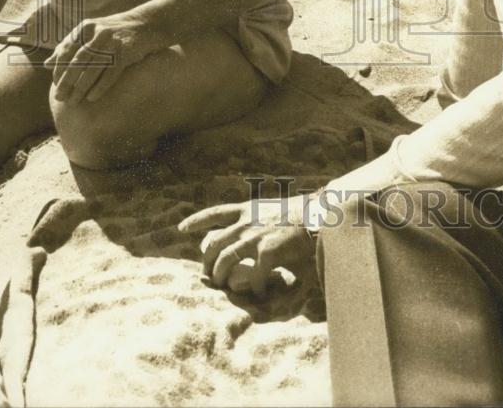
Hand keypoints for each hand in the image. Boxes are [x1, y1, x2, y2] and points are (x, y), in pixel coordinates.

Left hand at [47, 12, 169, 104]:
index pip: (66, 50)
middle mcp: (98, 32)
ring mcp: (113, 41)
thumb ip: (69, 47)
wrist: (148, 23)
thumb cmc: (116, 31)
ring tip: (74, 101)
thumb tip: (46, 64)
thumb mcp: (91, 34)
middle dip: (66, 81)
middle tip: (60, 98)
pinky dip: (100, 86)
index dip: (59, 69)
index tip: (55, 85)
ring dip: (81, 87)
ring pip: (92, 68)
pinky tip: (92, 98)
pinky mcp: (127, 50)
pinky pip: (110, 72)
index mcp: (86, 27)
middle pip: (77, 61)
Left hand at [178, 193, 316, 297]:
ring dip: (222, 277)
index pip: (215, 213)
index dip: (196, 221)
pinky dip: (256, 287)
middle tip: (208, 276)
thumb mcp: (273, 210)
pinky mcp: (268, 250)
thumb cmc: (302, 215)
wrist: (321, 214)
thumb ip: (256, 220)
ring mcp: (255, 235)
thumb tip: (244, 230)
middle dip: (206, 262)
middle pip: (213, 243)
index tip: (181, 228)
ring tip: (226, 287)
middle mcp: (247, 222)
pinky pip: (254, 275)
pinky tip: (261, 292)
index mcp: (248, 210)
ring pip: (225, 261)